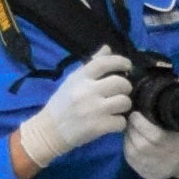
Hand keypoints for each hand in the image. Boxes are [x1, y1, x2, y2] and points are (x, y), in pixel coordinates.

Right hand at [13, 45, 131, 173]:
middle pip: (121, 83)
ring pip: (124, 102)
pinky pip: (121, 121)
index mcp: (80, 78)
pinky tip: (112, 122)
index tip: (128, 66)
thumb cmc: (62, 104)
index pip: (104, 63)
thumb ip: (91, 65)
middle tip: (121, 93)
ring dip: (124, 106)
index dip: (120, 61)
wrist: (49, 131)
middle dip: (126, 88)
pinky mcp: (98, 126)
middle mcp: (87, 91)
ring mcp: (94, 109)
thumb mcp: (72, 81)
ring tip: (117, 108)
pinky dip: (119, 123)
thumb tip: (107, 48)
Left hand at [122, 108, 178, 178]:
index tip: (136, 113)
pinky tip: (132, 139)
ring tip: (131, 128)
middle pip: (141, 144)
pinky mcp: (148, 175)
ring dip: (128, 137)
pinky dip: (128, 147)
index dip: (141, 123)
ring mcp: (156, 169)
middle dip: (132, 128)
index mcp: (178, 144)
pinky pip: (131, 160)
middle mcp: (167, 160)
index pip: (155, 136)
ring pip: (133, 152)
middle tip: (131, 119)